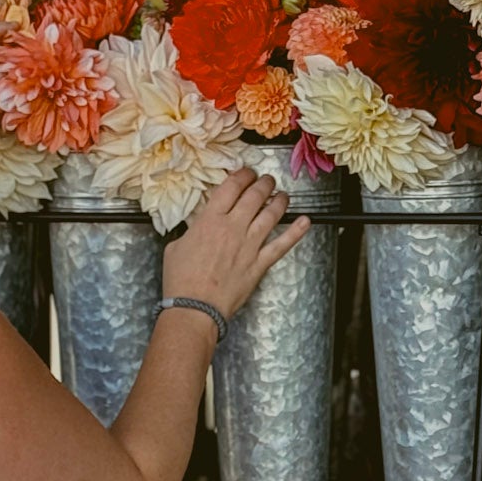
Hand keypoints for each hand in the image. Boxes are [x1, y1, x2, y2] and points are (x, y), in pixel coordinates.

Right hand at [161, 166, 311, 320]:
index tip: (247, 172)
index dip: (243, 174)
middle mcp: (233, 227)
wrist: (195, 308)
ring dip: (279, 201)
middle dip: (264, 183)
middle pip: (255, 195)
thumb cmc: (181, 280)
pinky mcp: (259, 264)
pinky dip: (295, 233)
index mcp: (210, 219)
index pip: (232, 186)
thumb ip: (191, 231)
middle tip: (267, 180)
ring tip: (283, 195)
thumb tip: (196, 228)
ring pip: (271, 214)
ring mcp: (249, 245)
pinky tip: (305, 222)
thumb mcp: (176, 246)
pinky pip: (281, 245)